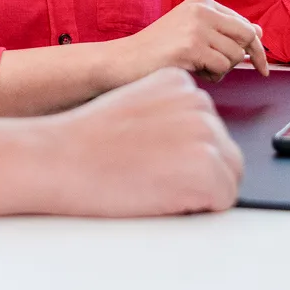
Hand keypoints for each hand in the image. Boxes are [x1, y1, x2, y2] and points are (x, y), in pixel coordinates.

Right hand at [47, 68, 243, 215]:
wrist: (60, 158)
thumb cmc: (87, 141)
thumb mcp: (134, 106)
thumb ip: (168, 114)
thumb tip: (189, 141)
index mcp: (180, 82)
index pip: (207, 125)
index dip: (182, 150)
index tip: (151, 152)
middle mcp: (199, 101)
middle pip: (224, 150)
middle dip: (197, 170)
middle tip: (152, 174)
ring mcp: (205, 133)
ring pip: (228, 175)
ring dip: (199, 188)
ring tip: (155, 183)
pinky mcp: (207, 167)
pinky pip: (225, 198)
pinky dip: (199, 206)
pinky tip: (163, 194)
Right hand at [113, 0, 269, 84]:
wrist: (125, 60)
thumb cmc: (159, 49)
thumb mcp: (193, 31)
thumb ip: (223, 30)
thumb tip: (258, 30)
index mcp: (202, 2)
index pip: (244, 24)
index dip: (256, 47)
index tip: (262, 66)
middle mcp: (201, 9)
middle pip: (246, 36)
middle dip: (245, 58)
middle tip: (231, 70)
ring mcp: (196, 27)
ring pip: (235, 55)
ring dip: (222, 69)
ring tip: (199, 67)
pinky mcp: (191, 47)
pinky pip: (222, 67)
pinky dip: (213, 76)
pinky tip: (194, 71)